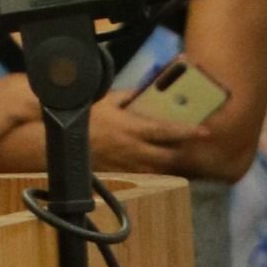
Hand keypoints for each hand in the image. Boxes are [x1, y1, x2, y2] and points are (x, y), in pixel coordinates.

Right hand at [89, 100, 214, 175]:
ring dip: (169, 165)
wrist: (61, 140)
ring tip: (175, 158)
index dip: (188, 132)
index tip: (205, 132)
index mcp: (133, 128)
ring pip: (157, 170)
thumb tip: (147, 90)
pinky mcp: (119, 175)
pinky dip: (152, 172)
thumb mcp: (107, 99)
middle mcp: (134, 150)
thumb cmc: (84, 117)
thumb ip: (130, 95)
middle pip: (168, 157)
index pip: (167, 131)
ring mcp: (127, 165)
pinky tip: (154, 166)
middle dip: (182, 154)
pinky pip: (142, 176)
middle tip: (192, 149)